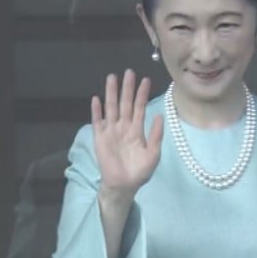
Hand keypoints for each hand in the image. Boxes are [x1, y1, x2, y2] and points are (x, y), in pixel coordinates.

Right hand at [91, 70, 162, 206]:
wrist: (124, 185)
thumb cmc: (140, 171)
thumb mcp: (153, 153)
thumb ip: (156, 135)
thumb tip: (159, 115)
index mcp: (137, 129)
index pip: (139, 107)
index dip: (142, 94)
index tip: (146, 80)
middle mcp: (124, 126)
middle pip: (125, 103)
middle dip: (127, 88)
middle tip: (129, 72)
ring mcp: (111, 131)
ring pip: (111, 108)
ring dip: (111, 93)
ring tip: (112, 78)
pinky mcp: (100, 138)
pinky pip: (98, 122)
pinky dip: (97, 111)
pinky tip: (96, 99)